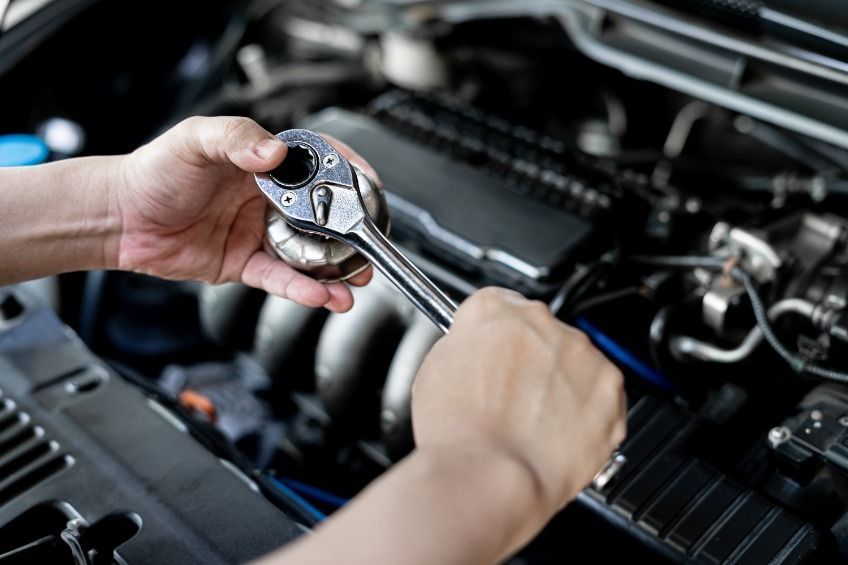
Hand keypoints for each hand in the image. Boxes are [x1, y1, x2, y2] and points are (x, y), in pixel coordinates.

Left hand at [113, 116, 374, 311]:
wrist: (120, 218)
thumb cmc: (153, 172)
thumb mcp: (195, 140)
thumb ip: (237, 140)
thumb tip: (275, 154)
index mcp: (263, 163)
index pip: (317, 164)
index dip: (347, 173)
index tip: (370, 186)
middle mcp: (268, 198)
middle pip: (324, 215)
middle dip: (352, 231)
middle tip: (371, 245)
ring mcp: (259, 232)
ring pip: (308, 253)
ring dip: (335, 269)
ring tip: (355, 282)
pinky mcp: (245, 264)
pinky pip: (280, 279)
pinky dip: (301, 289)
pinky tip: (319, 296)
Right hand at [412, 287, 626, 516]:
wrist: (486, 476)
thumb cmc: (456, 432)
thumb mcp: (435, 370)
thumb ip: (465, 346)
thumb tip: (476, 352)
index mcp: (493, 308)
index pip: (500, 306)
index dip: (495, 339)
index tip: (495, 357)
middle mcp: (541, 321)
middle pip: (539, 334)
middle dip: (530, 363)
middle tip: (511, 401)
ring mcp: (579, 352)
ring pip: (573, 362)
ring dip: (561, 386)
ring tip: (534, 425)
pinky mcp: (610, 386)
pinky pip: (601, 392)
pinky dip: (587, 412)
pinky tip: (559, 435)